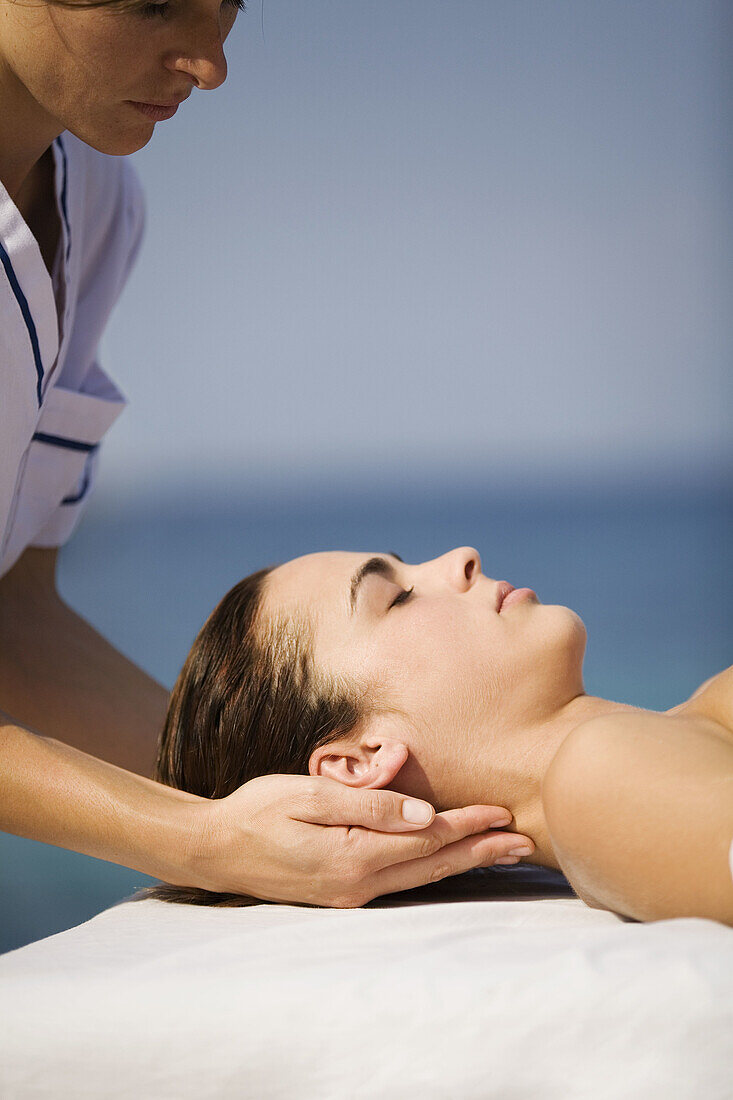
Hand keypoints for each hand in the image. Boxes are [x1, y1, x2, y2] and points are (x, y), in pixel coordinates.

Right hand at [183, 773, 534, 906]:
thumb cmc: (257, 812)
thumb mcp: (309, 797)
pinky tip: (448, 862)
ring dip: (463, 863)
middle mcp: (358, 885)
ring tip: (500, 854)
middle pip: (433, 866)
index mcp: (352, 857)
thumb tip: (425, 816)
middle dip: (481, 852)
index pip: (425, 838)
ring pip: (421, 878)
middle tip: (524, 843)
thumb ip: (369, 806)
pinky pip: (401, 882)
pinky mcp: (343, 894)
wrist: (215, 849)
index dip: (466, 825)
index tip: (502, 813)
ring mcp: (351, 895)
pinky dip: (433, 870)